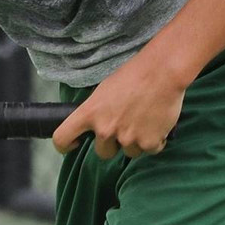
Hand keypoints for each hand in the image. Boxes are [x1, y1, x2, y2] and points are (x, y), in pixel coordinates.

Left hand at [52, 55, 186, 159]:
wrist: (162, 72)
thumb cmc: (134, 74)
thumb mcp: (105, 90)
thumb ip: (98, 110)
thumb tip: (98, 122)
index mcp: (90, 113)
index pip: (62, 138)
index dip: (64, 146)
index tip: (73, 145)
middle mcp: (105, 129)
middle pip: (103, 152)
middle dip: (113, 144)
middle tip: (125, 127)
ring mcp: (127, 138)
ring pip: (129, 152)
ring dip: (136, 142)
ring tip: (146, 121)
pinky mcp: (149, 143)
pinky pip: (149, 150)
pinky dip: (154, 141)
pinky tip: (158, 124)